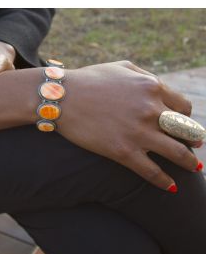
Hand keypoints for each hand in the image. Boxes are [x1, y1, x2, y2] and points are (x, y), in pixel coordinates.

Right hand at [58, 61, 202, 191]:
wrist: (62, 97)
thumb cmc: (90, 79)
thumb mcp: (122, 67)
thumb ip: (146, 76)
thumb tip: (160, 89)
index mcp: (152, 88)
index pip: (184, 106)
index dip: (187, 117)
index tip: (184, 124)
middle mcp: (150, 110)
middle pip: (186, 130)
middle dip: (194, 139)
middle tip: (195, 146)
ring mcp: (138, 133)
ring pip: (176, 152)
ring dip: (189, 162)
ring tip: (194, 167)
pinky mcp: (122, 152)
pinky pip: (151, 171)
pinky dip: (164, 181)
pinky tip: (172, 187)